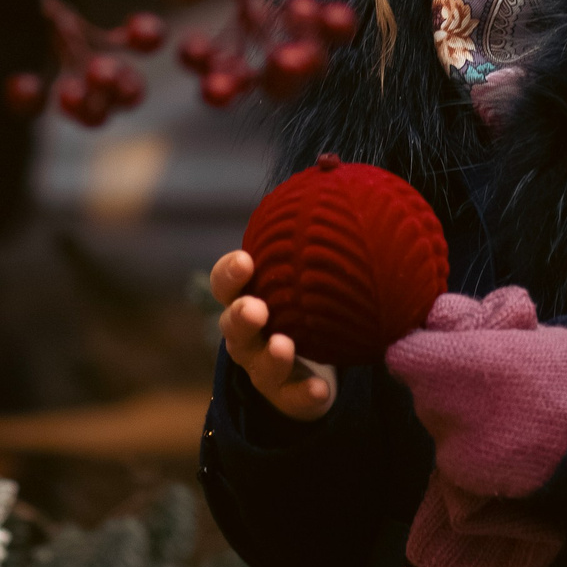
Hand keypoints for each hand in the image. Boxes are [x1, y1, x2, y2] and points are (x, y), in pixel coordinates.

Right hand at [212, 249, 336, 421]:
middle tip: (256, 308)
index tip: (247, 261)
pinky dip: (303, 394)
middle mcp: (247, 331)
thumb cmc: (308, 302)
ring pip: (255, 362)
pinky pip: (291, 397)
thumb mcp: (310, 269)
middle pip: (233, 323)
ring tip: (283, 347)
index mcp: (249, 295)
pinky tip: (321, 390)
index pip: (228, 280)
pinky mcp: (284, 396)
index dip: (231, 272)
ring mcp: (261, 367)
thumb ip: (320, 233)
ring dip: (268, 354)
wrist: (313, 365)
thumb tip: (337, 169)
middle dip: (240, 314)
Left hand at [386, 287, 566, 497]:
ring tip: (506, 414)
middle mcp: (447, 409)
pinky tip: (508, 441)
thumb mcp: (523, 326)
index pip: (403, 356)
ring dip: (458, 418)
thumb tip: (438, 319)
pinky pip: (456, 457)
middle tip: (488, 380)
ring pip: (438, 426)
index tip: (445, 350)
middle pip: (422, 392)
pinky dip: (474, 449)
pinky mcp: (469, 482)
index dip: (423, 350)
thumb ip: (473, 320)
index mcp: (459, 363)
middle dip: (445, 384)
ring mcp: (456, 450)